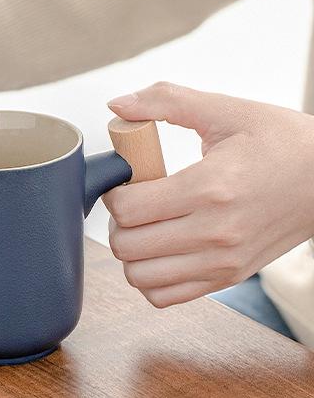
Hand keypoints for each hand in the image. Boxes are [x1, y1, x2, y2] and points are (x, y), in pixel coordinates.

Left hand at [103, 82, 313, 306]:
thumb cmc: (283, 144)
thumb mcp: (228, 111)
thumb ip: (167, 101)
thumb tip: (118, 104)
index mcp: (210, 187)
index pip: (128, 209)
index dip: (114, 193)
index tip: (125, 182)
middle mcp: (215, 232)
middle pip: (127, 246)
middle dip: (117, 222)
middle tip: (132, 204)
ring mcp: (223, 261)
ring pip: (140, 277)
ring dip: (130, 253)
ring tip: (146, 227)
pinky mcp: (228, 278)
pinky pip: (165, 297)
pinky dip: (150, 278)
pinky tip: (160, 250)